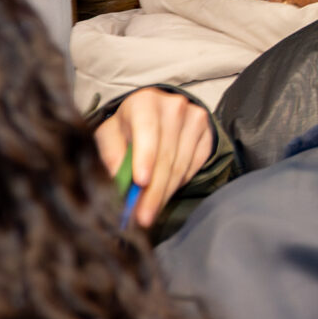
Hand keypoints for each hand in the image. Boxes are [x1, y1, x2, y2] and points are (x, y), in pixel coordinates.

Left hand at [93, 87, 216, 229]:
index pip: (147, 131)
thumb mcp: (109, 134)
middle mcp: (174, 106)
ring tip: (150, 211)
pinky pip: (194, 166)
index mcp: (145, 102)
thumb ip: (110, 153)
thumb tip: (116, 178)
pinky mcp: (208, 133)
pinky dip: (178, 183)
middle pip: (166, 155)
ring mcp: (196, 119)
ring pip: (181, 165)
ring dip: (165, 192)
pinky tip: (165, 190)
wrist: (157, 113)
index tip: (140, 183)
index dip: (145, 157)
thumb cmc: (127, 126)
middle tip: (142, 216)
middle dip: (153, 190)